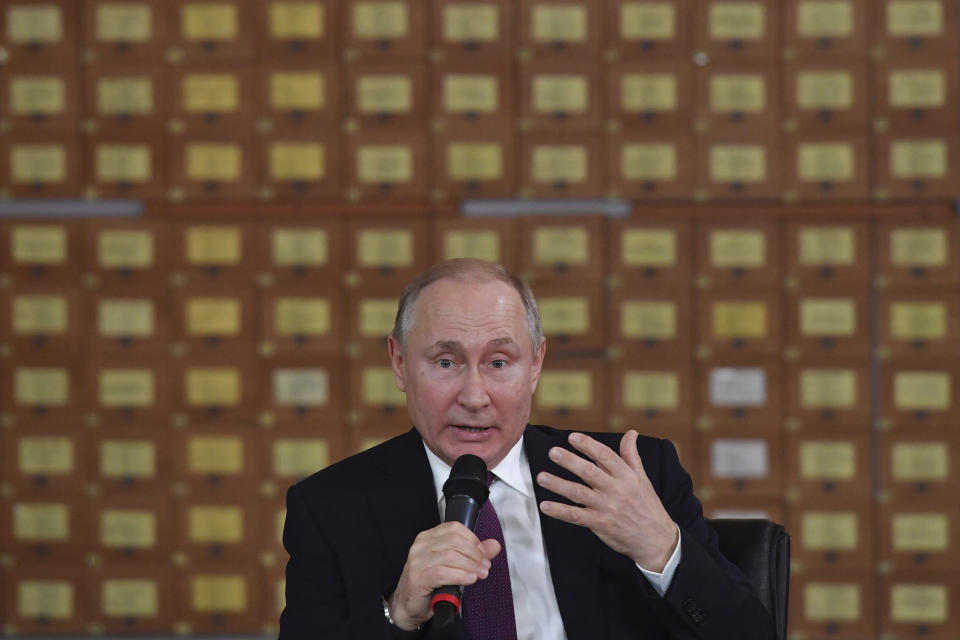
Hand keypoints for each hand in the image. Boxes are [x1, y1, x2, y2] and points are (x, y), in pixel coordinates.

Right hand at [387, 522, 500, 629]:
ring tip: (480, 574)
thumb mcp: (452, 565)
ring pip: (450, 556)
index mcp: (428, 537)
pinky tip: (469, 580)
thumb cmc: (429, 583)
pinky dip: (460, 576)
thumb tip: (494, 545)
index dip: (473, 539)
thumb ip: (473, 553)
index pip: (454, 528)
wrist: (409, 605)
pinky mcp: (418, 578)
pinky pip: (442, 573)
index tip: (483, 553)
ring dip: (470, 566)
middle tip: (485, 566)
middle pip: (454, 541)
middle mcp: (421, 545)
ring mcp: (417, 561)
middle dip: (475, 554)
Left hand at [536, 430, 677, 571]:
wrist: (656, 540)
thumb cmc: (647, 506)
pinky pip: (576, 516)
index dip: (588, 445)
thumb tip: (631, 433)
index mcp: (627, 476)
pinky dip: (559, 511)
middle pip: (589, 472)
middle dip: (569, 461)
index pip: (606, 456)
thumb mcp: (643, 478)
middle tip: (553, 452)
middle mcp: (616, 490)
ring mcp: (607, 508)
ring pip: (578, 493)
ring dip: (558, 484)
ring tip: (541, 477)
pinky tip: (545, 506)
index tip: (573, 437)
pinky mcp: (599, 524)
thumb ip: (632, 455)